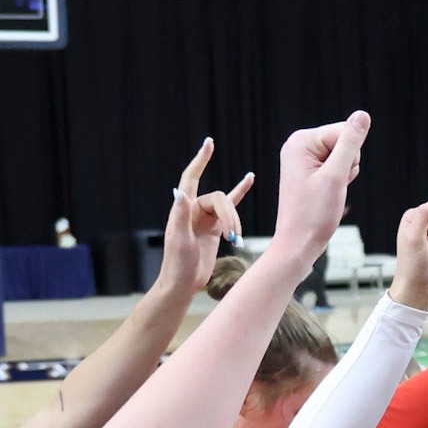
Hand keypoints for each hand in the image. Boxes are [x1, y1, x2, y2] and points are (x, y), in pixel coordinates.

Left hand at [158, 138, 252, 293]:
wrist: (183, 283)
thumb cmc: (177, 264)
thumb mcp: (179, 240)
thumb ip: (180, 216)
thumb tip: (180, 192)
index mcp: (184, 209)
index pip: (191, 177)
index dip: (200, 160)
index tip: (209, 143)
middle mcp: (194, 209)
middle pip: (220, 199)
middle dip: (230, 216)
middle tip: (234, 237)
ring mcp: (206, 217)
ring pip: (228, 207)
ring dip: (236, 221)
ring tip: (237, 240)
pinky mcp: (216, 227)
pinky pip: (230, 208)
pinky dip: (240, 193)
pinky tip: (249, 179)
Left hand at [271, 111, 369, 257]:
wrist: (298, 244)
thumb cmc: (313, 214)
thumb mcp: (336, 176)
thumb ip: (350, 144)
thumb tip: (363, 115)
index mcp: (301, 141)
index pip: (345, 132)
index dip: (349, 158)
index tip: (331, 180)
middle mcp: (299, 145)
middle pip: (344, 141)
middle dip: (346, 166)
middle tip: (330, 188)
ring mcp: (304, 158)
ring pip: (344, 155)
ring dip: (344, 175)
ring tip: (328, 193)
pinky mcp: (309, 170)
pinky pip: (337, 166)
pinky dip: (339, 181)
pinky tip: (328, 194)